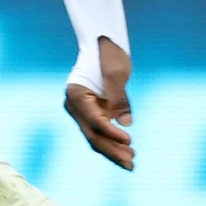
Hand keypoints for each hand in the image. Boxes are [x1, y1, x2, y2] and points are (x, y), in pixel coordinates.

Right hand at [64, 37, 134, 169]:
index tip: (129, 140)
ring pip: (96, 137)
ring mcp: (82, 111)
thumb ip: (119, 97)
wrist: (104, 42)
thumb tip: (126, 123)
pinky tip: (126, 152)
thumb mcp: (117, 72)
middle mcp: (75, 106)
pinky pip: (101, 132)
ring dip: (113, 150)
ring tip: (131, 162)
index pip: (94, 120)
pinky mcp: (91, 113)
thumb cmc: (109, 53)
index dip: (111, 133)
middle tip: (131, 162)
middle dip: (112, 150)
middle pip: (93, 134)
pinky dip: (113, 142)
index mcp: (76, 95)